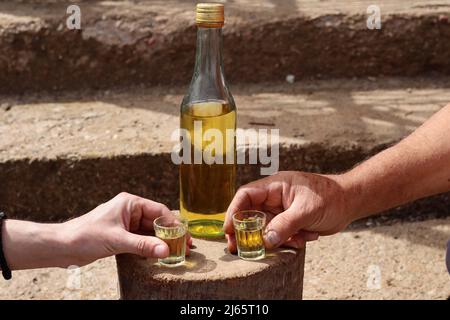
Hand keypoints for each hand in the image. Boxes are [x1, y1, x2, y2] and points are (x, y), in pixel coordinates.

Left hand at [62, 192, 191, 266]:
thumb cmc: (85, 236)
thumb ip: (143, 245)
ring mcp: (126, 223)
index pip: (159, 211)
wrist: (62, 246)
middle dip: (170, 234)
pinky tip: (158, 254)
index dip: (174, 224)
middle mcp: (130, 211)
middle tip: (184, 247)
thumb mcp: (118, 240)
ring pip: (150, 232)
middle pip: (156, 222)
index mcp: (130, 203)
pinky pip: (141, 239)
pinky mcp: (121, 235)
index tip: (185, 236)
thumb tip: (166, 250)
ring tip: (175, 252)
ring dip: (161, 241)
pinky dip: (150, 246)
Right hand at [224, 171, 351, 252]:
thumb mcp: (306, 211)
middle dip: (247, 232)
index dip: (233, 211)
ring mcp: (281, 210)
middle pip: (250, 214)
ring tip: (296, 239)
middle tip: (239, 248)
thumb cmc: (330, 197)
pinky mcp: (289, 221)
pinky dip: (289, 240)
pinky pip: (279, 235)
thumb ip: (284, 225)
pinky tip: (306, 237)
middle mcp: (274, 198)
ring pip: (265, 228)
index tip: (228, 230)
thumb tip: (265, 240)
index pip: (246, 196)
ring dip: (277, 238)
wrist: (350, 201)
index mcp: (274, 186)